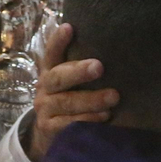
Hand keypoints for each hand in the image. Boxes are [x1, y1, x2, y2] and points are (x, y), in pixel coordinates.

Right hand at [28, 23, 117, 161]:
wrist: (48, 134)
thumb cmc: (68, 99)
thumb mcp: (70, 82)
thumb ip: (80, 67)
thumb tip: (115, 47)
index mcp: (50, 70)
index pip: (52, 53)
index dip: (58, 40)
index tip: (69, 27)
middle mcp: (44, 87)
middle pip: (58, 77)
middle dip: (79, 72)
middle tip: (99, 67)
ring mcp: (45, 108)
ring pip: (67, 102)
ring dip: (91, 100)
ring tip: (113, 97)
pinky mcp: (49, 128)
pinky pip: (68, 124)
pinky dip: (87, 120)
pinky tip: (104, 117)